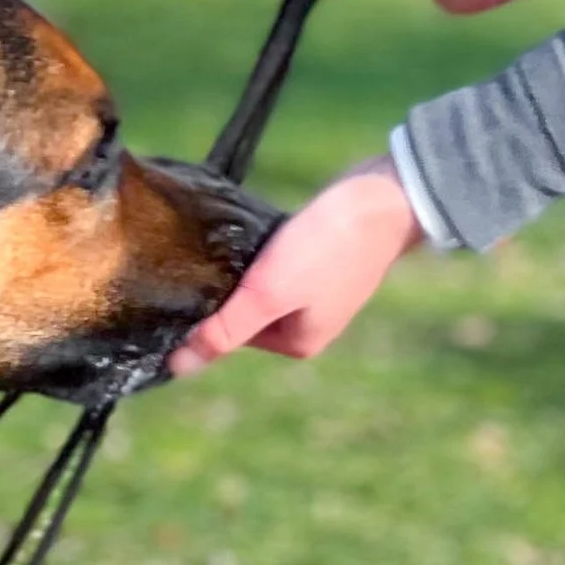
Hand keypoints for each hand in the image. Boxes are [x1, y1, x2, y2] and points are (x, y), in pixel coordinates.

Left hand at [168, 157, 423, 373]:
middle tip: (232, 251)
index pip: (233, 333)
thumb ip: (224, 331)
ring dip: (251, 262)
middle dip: (235, 282)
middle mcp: (311, 325)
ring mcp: (323, 293)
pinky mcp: (328, 261)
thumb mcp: (267, 294)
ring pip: (265, 283)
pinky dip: (272, 247)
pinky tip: (274, 229)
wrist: (385, 197)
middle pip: (249, 309)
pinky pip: (285, 261)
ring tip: (251, 238)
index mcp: (299, 344)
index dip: (216, 304)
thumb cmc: (326, 248)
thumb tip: (179, 367)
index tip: (209, 272)